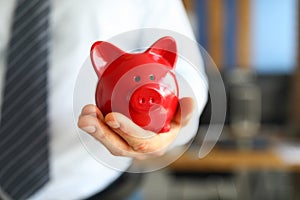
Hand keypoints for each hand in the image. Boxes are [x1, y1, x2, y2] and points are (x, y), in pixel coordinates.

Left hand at [78, 97, 193, 159]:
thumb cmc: (169, 123)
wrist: (160, 130)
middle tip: (88, 119)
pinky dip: (94, 126)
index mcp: (157, 145)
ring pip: (108, 143)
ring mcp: (126, 146)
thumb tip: (189, 102)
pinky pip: (104, 136)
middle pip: (119, 146)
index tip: (112, 117)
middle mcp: (139, 150)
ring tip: (84, 116)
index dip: (127, 131)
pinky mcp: (116, 140)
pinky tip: (87, 114)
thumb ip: (185, 112)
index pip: (142, 142)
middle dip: (101, 133)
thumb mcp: (180, 119)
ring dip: (93, 130)